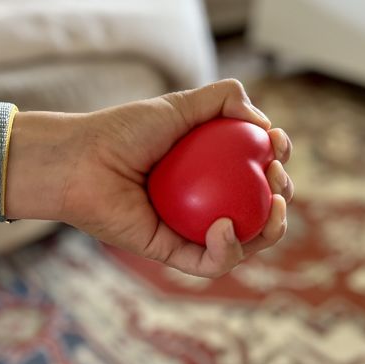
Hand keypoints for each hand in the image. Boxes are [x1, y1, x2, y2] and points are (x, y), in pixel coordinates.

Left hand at [7, 79, 293, 277]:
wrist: (82, 161)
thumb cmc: (123, 131)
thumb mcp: (180, 104)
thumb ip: (224, 99)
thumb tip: (264, 124)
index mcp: (209, 172)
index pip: (257, 175)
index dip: (278, 163)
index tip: (277, 144)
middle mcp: (203, 203)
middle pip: (259, 212)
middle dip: (283, 198)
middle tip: (274, 177)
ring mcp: (189, 231)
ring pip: (244, 244)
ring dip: (272, 231)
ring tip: (273, 205)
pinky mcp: (171, 254)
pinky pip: (211, 263)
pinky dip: (227, 249)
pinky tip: (223, 225)